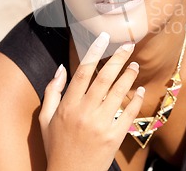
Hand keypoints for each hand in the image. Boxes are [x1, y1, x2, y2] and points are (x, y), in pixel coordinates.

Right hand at [39, 32, 144, 170]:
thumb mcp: (46, 120)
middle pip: (104, 78)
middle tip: (128, 44)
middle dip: (118, 58)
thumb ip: (52, 92)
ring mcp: (100, 125)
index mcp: (67, 106)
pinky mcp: (114, 137)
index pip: (83, 72)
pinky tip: (140, 89)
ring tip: (135, 64)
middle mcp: (84, 112)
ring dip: (129, 75)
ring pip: (118, 92)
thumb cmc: (56, 146)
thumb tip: (62, 68)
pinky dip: (136, 100)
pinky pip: (128, 113)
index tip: (103, 38)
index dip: (94, 52)